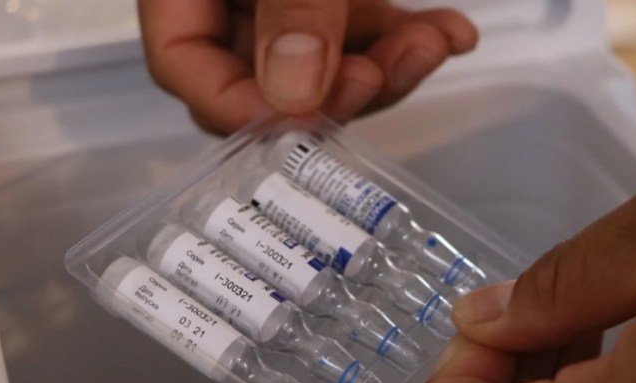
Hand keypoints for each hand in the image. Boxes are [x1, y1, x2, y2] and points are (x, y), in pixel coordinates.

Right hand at [138, 0, 477, 133]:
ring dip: (388, 64)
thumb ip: (287, 5)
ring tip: (434, 42)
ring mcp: (282, 3)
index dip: (244, 110)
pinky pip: (362, 28)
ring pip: (329, 64)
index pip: (187, 71)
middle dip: (338, 90)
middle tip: (380, 74)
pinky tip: (449, 31)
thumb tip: (296, 92)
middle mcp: (231, 2)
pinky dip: (406, 35)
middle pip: (269, 81)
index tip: (306, 118)